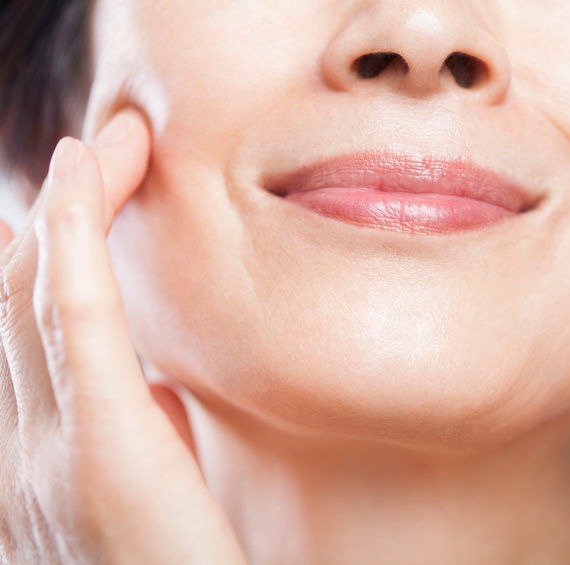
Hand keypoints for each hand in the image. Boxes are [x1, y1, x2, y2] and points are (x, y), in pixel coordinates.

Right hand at [0, 112, 245, 562]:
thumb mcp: (152, 492)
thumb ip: (141, 437)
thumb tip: (159, 389)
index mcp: (42, 456)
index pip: (31, 330)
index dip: (49, 249)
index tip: (81, 191)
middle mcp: (23, 448)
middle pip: (20, 299)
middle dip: (58, 212)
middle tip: (100, 146)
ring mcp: (48, 447)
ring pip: (34, 294)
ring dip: (68, 206)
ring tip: (101, 144)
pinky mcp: (98, 445)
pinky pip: (73, 319)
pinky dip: (72, 237)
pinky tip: (81, 177)